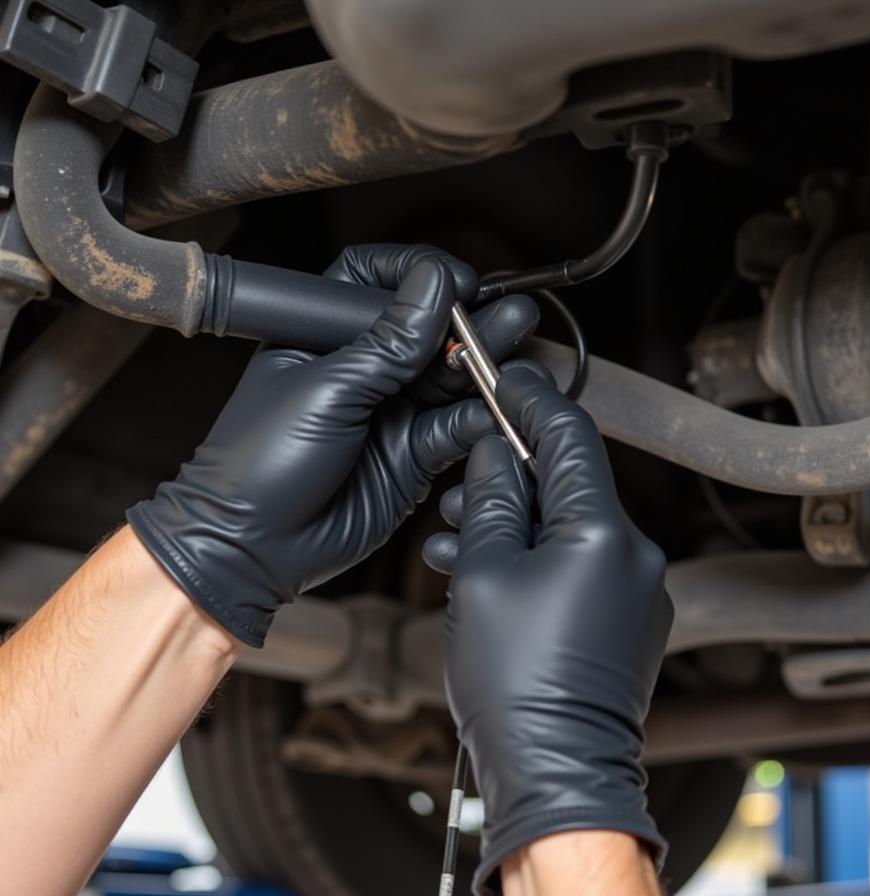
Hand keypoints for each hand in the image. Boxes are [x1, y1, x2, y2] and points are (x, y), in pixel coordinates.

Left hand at [127, 243, 538, 646]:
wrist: (252, 546)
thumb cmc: (259, 462)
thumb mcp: (326, 389)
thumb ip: (389, 342)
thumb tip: (434, 285)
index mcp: (324, 336)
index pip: (374, 280)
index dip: (418, 272)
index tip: (453, 281)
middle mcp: (362, 370)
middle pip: (427, 330)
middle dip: (470, 321)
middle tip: (511, 314)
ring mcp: (389, 413)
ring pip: (450, 380)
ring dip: (483, 368)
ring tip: (515, 355)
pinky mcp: (411, 458)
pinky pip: (454, 431)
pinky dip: (475, 422)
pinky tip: (491, 413)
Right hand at [424, 367, 672, 895]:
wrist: (558, 775)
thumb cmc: (516, 685)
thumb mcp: (483, 576)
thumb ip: (490, 502)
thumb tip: (496, 454)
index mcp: (603, 533)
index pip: (569, 436)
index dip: (531, 399)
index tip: (505, 375)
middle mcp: (635, 555)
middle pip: (569, 483)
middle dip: (510, 475)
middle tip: (460, 480)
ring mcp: (638, 592)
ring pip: (570, 528)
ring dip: (516, 524)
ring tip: (457, 539)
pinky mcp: (629, 623)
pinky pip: (582, 568)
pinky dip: (538, 560)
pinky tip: (490, 574)